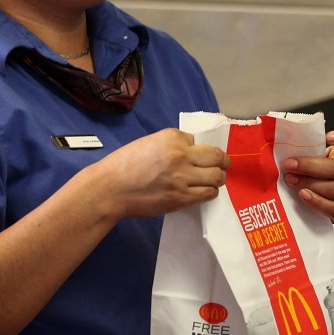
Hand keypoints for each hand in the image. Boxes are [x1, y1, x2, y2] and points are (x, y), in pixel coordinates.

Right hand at [93, 128, 229, 219]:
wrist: (110, 189)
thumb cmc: (124, 165)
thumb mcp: (149, 143)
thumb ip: (172, 145)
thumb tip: (192, 151)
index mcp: (172, 137)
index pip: (200, 139)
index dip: (202, 148)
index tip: (202, 155)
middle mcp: (180, 155)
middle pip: (217, 157)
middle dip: (223, 162)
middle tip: (222, 166)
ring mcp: (182, 177)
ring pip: (217, 176)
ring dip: (218, 178)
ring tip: (214, 180)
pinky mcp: (181, 197)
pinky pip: (208, 193)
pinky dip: (210, 191)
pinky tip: (203, 190)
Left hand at [282, 128, 333, 222]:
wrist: (318, 197)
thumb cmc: (314, 171)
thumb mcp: (314, 156)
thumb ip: (305, 148)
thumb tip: (279, 140)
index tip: (329, 137)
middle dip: (310, 166)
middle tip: (289, 164)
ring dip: (309, 183)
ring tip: (290, 180)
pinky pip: (332, 208)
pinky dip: (316, 201)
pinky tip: (303, 195)